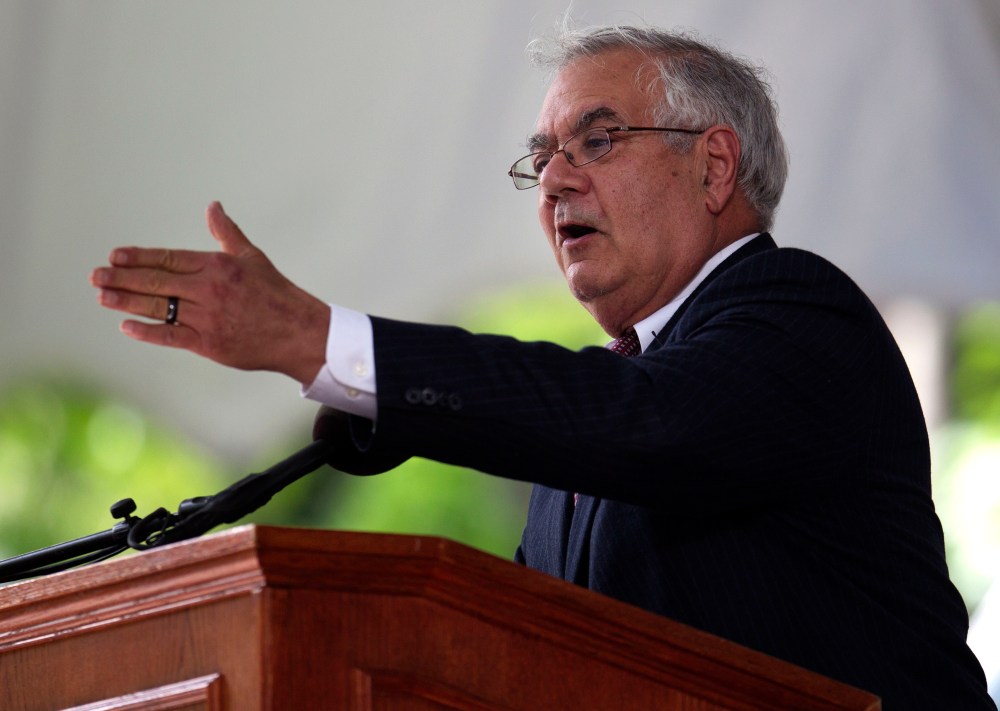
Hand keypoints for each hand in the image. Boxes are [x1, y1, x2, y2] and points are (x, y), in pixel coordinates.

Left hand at [90, 202, 328, 385]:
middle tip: (95, 276)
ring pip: (159, 308)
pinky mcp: (209, 343)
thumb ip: (226, 233)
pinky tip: (127, 326)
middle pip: (156, 282)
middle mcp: (209, 290)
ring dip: (126, 302)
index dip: (139, 257)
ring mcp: (207, 318)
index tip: (114, 257)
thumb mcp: (252, 257)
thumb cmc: (276, 293)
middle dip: (122, 279)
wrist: (299, 332)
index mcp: (217, 266)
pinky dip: (148, 331)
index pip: (168, 259)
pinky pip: (171, 335)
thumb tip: (213, 206)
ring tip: (102, 296)